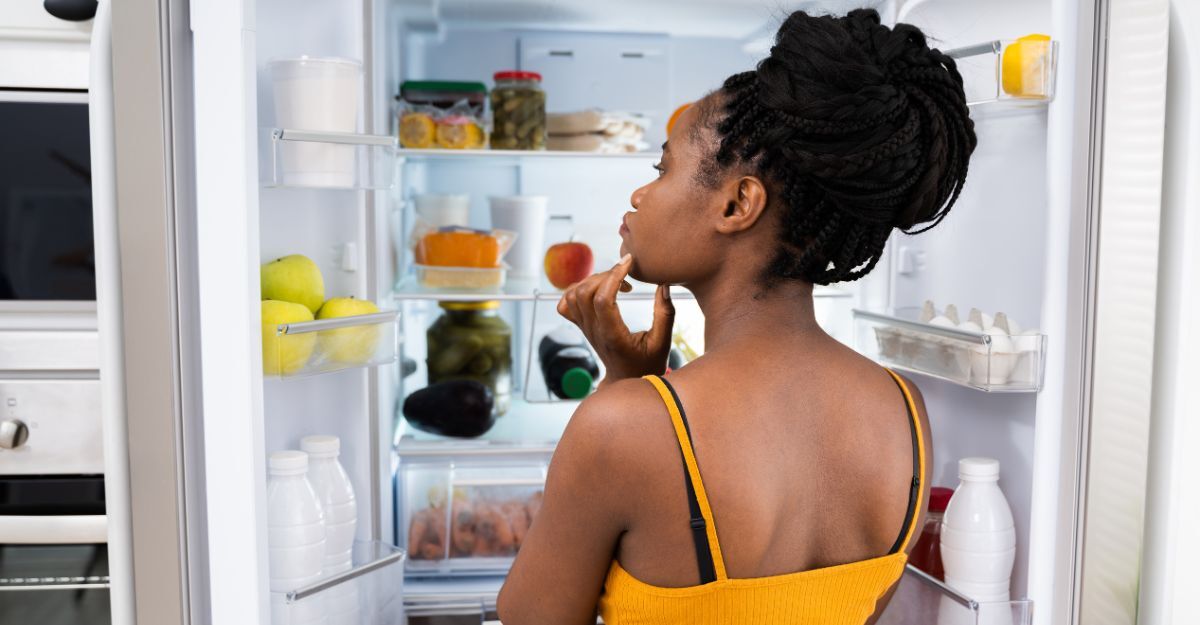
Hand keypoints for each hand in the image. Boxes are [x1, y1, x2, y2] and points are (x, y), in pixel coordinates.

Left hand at [557, 254, 674, 385]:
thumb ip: (665, 314)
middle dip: (604, 275)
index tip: (629, 262)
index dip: (614, 276)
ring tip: (614, 282)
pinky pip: (566, 303)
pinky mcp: (581, 326)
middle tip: (626, 275)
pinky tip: (598, 290)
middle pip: (584, 292)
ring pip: (572, 294)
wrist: (627, 380)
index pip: (602, 299)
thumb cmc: (647, 363)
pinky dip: (576, 290)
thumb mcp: (663, 342)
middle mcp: (593, 331)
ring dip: (592, 280)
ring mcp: (584, 329)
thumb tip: (664, 285)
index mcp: (613, 335)